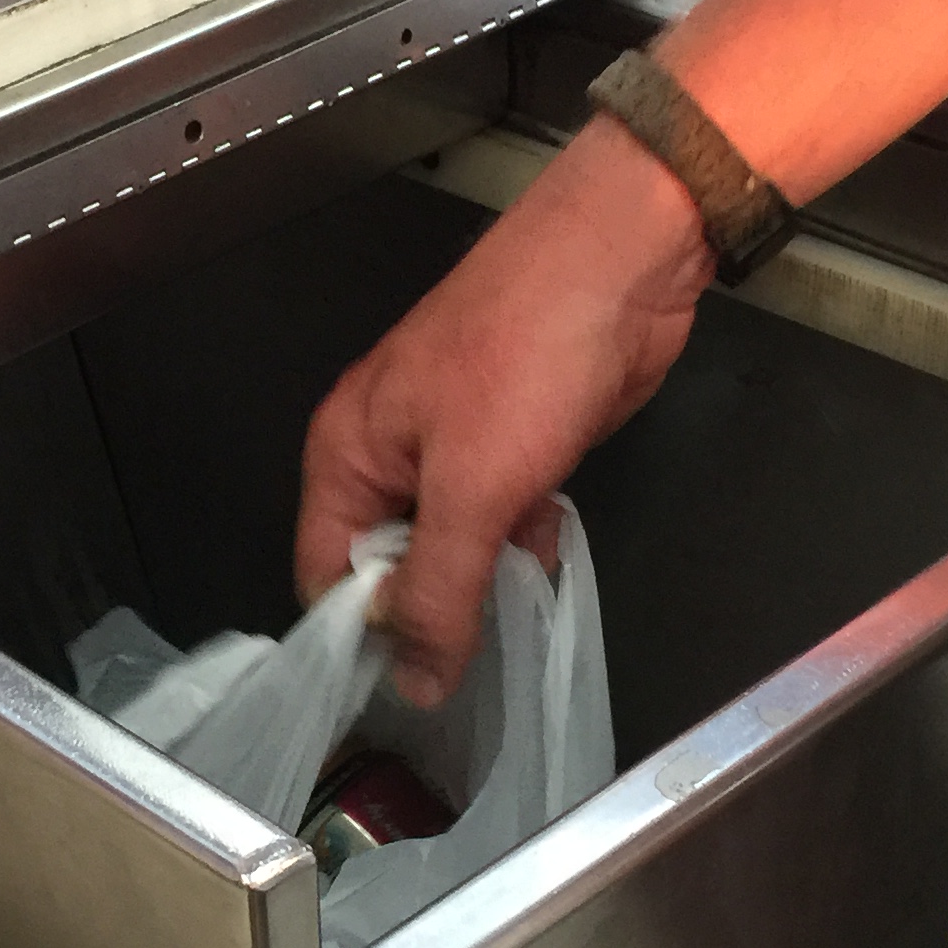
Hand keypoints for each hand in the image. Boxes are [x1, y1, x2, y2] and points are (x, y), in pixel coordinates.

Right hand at [296, 117, 712, 704]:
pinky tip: (550, 550)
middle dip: (431, 611)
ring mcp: (453, 451)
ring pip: (452, 550)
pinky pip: (500, 521)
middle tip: (475, 655)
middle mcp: (388, 456)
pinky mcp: (512, 448)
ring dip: (486, 580)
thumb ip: (440, 593)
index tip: (408, 684)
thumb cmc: (528, 352)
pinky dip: (524, 544)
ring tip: (519, 601)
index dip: (361, 634)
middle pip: (389, 569)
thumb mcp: (472, 488)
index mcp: (348, 454)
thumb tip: (414, 682)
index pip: (326, 575)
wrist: (621, 263)